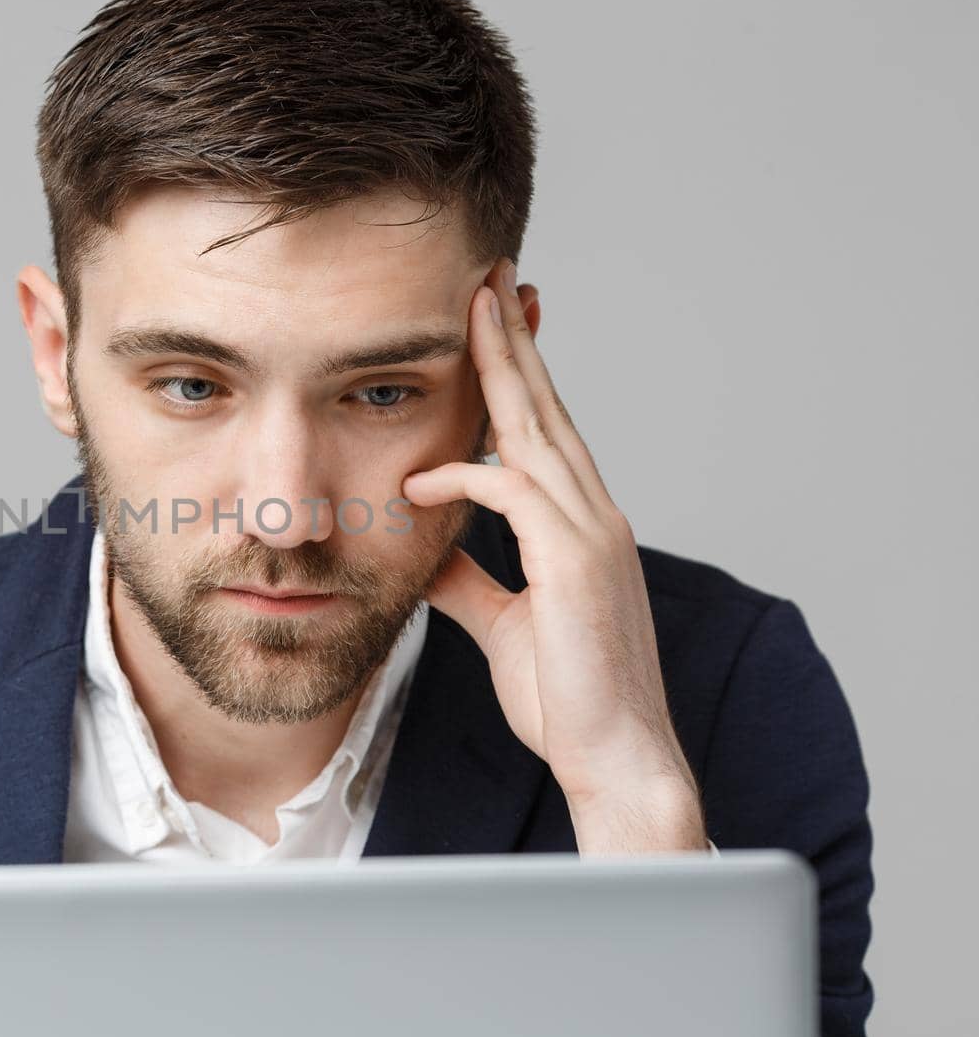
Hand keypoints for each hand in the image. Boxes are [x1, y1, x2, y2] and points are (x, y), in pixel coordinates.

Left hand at [401, 258, 706, 854]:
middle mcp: (593, 516)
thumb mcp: (502, 625)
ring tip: (471, 308)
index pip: (545, 432)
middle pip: (547, 408)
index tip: (494, 323)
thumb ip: (469, 578)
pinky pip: (512, 494)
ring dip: (502, 368)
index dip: (519, 375)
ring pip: (538, 429)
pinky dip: (462, 480)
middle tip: (490, 277)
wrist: (615, 760)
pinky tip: (420, 483)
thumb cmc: (568, 697)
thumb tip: (430, 548)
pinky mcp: (576, 563)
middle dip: (514, 340)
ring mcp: (591, 534)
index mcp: (580, 526)